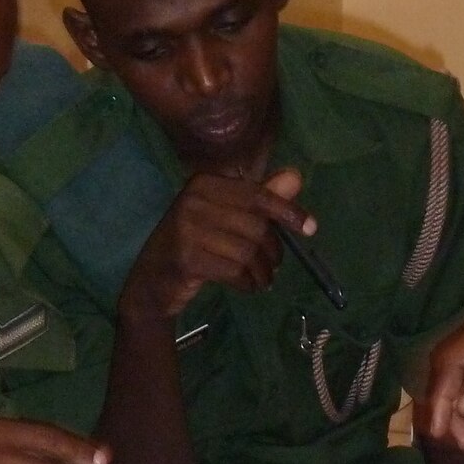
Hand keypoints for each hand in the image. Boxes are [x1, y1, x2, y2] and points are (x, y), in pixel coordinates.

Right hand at [119, 168, 314, 321]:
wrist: (151, 281)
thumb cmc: (193, 245)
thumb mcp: (225, 217)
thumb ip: (260, 198)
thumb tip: (296, 177)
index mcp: (203, 183)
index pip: (257, 195)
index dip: (287, 211)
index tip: (311, 228)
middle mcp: (192, 200)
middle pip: (256, 226)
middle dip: (272, 251)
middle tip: (272, 266)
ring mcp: (186, 229)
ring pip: (248, 251)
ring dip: (262, 272)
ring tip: (261, 279)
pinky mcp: (186, 258)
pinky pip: (235, 270)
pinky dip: (248, 282)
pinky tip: (247, 286)